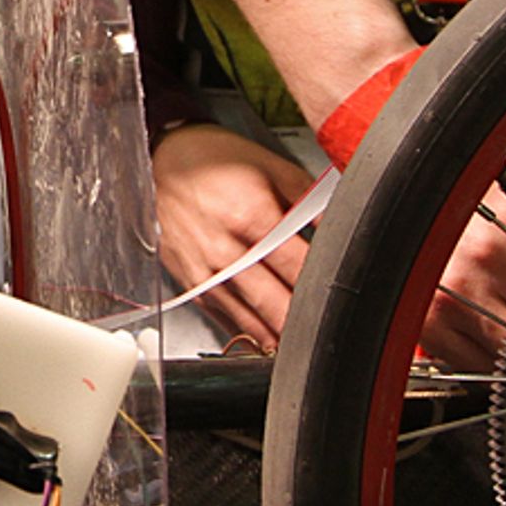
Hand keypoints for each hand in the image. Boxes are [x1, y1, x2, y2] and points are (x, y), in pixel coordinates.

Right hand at [150, 123, 318, 348]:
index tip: (340, 294)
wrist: (164, 161)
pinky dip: (247, 332)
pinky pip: (223, 317)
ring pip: (248, 318)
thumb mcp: (272, 166)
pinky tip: (268, 340)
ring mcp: (205, 270)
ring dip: (277, 334)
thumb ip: (310, 199)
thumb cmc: (215, 160)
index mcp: (250, 215)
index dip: (321, 283)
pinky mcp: (191, 281)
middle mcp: (225, 248)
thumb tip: (341, 224)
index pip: (296, 265)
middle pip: (273, 300)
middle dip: (301, 320)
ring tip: (304, 345)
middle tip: (327, 331)